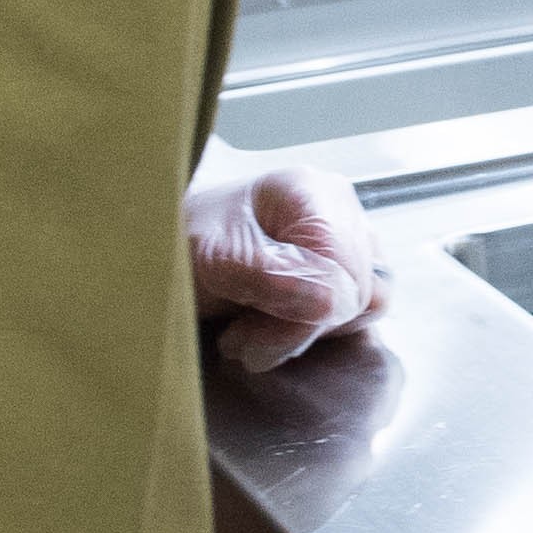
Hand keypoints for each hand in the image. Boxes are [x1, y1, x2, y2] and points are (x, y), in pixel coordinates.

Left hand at [184, 162, 380, 371]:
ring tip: (251, 332)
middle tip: (239, 340)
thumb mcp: (211, 261)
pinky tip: (274, 324)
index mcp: (310, 192)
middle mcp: (339, 208)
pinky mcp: (344, 265)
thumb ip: (271, 277)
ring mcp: (346, 234)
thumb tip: (329, 302)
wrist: (164, 244)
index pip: (340, 271)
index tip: (243, 341)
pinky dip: (318, 328)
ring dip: (308, 331)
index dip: (301, 318)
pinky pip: (360, 309)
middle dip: (298, 327)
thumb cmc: (179, 242)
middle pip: (358, 288)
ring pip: (367, 302)